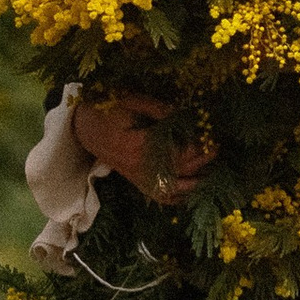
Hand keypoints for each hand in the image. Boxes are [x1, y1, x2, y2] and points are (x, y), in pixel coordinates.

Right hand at [71, 91, 215, 200]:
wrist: (81, 126)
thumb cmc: (106, 108)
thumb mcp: (133, 102)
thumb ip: (161, 110)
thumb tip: (186, 116)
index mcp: (138, 148)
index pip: (176, 155)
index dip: (197, 149)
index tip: (213, 140)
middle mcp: (139, 169)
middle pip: (177, 173)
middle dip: (201, 163)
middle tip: (218, 151)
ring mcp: (136, 178)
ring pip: (171, 191)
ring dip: (193, 186)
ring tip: (213, 175)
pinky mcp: (135, 181)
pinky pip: (159, 196)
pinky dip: (177, 197)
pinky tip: (193, 191)